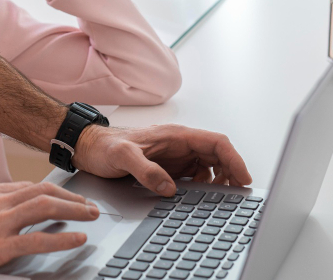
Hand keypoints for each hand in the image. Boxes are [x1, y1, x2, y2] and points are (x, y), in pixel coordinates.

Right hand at [0, 182, 98, 279]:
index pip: (26, 187)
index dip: (51, 191)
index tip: (64, 197)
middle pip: (42, 190)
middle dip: (70, 196)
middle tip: (88, 205)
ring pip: (45, 207)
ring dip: (74, 210)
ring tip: (91, 216)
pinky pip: (37, 240)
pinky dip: (62, 238)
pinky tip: (78, 239)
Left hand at [73, 125, 252, 196]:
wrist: (89, 147)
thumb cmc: (104, 145)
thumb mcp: (122, 156)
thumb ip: (145, 169)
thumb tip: (168, 188)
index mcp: (175, 135)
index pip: (216, 142)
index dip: (234, 159)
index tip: (244, 177)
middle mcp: (179, 144)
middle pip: (218, 155)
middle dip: (232, 172)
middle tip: (238, 193)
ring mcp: (176, 156)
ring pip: (210, 166)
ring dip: (220, 180)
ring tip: (223, 197)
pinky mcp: (170, 167)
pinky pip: (196, 175)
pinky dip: (205, 185)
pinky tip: (201, 197)